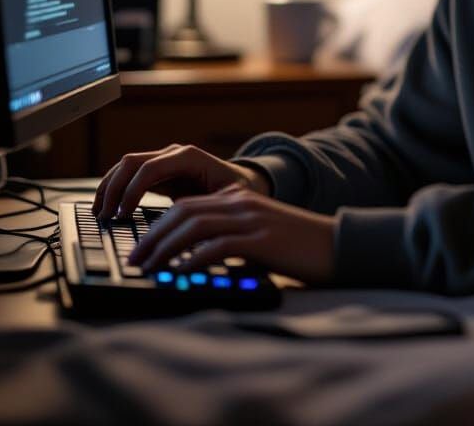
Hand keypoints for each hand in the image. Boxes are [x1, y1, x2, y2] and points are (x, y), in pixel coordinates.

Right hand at [92, 143, 269, 220]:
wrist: (246, 183)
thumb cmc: (240, 193)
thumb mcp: (227, 201)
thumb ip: (205, 209)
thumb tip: (186, 226)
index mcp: (190, 157)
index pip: (150, 168)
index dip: (131, 192)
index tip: (122, 216)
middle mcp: (174, 153)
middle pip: (131, 162)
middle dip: (113, 189)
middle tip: (104, 217)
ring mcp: (165, 160)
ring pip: (126, 165)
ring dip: (109, 187)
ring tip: (99, 213)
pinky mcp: (159, 171)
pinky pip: (129, 174)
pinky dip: (114, 188)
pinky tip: (106, 207)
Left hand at [127, 184, 335, 283]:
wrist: (337, 245)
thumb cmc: (299, 247)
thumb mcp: (260, 235)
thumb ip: (232, 238)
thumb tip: (195, 259)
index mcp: (240, 199)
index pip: (188, 205)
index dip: (159, 225)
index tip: (141, 247)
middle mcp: (241, 203)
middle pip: (184, 212)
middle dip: (154, 236)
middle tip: (135, 258)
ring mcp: (251, 219)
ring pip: (194, 226)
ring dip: (165, 247)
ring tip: (149, 267)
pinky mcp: (260, 240)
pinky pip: (217, 246)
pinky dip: (194, 259)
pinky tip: (180, 273)